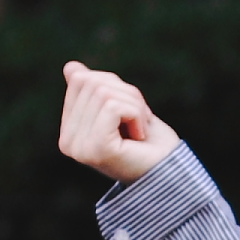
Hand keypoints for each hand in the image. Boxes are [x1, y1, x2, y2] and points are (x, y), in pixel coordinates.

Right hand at [60, 60, 179, 182]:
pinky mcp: (96, 148)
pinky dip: (136, 114)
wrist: (172, 173)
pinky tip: (140, 136)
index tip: (130, 114)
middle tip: (139, 122)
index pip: (81, 80)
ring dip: (134, 106)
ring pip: (104, 93)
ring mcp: (79, 147)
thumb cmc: (150, 142)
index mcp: (68, 132)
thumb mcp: (122, 107)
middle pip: (91, 83)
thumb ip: (95, 90)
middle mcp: (67, 142)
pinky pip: (114, 107)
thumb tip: (71, 67)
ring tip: (140, 131)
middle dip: (126, 95)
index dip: (115, 87)